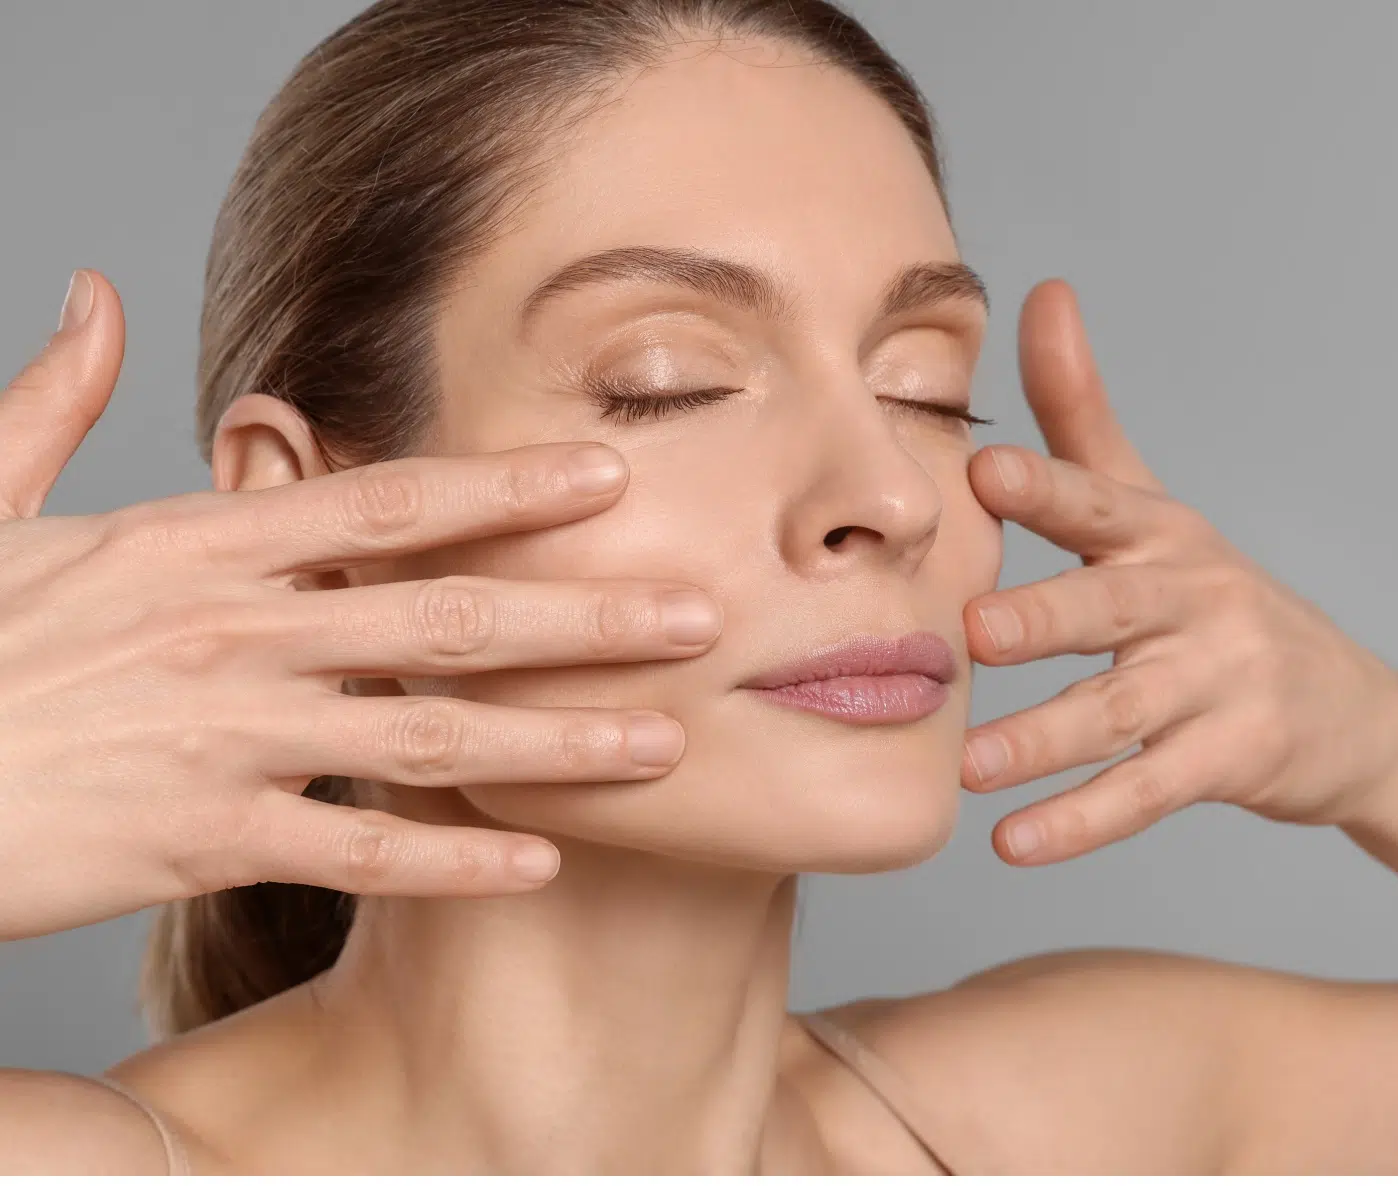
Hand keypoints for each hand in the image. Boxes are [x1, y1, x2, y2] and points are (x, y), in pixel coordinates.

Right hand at [0, 272, 721, 939]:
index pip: (383, 503)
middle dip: (585, 615)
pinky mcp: (202, 839)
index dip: (506, 491)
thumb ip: (54, 401)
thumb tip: (94, 297)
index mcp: (197, 545)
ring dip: (560, 742)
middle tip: (699, 614)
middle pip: (447, 616)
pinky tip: (541, 864)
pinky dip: (453, 860)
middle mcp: (234, 634)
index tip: (608, 480)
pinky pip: (356, 852)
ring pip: (430, 737)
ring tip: (664, 744)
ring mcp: (226, 739)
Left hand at [961, 279, 1397, 864]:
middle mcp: (1194, 598)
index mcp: (1161, 534)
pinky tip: (1017, 843)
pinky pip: (1150, 790)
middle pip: (1112, 607)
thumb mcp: (1155, 506)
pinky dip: (1085, 819)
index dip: (1046, 487)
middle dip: (1046, 615)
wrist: (1355, 714)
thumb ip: (1084, 411)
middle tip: (973, 630)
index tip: (984, 472)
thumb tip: (1041, 290)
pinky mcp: (1235, 758)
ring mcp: (1221, 681)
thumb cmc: (1215, 600)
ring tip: (969, 767)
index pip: (1099, 501)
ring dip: (1045, 739)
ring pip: (1123, 709)